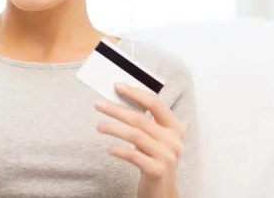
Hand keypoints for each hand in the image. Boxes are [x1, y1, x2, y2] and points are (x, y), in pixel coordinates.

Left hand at [95, 83, 184, 197]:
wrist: (162, 192)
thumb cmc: (154, 159)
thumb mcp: (154, 138)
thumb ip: (145, 121)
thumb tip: (119, 99)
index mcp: (175, 127)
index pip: (155, 103)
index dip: (135, 93)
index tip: (117, 86)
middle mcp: (174, 140)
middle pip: (140, 118)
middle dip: (116, 109)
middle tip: (98, 104)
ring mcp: (167, 156)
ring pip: (135, 135)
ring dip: (113, 128)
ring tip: (99, 126)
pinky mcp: (158, 171)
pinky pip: (134, 156)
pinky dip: (119, 150)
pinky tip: (108, 148)